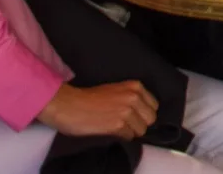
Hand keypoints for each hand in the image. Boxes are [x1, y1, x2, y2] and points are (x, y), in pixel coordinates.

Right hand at [39, 81, 156, 139]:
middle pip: (151, 119)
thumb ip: (131, 97)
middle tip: (125, 124)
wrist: (69, 104)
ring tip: (116, 127)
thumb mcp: (116, 90)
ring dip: (130, 131)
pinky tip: (109, 130)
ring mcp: (127, 112)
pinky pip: (129, 137)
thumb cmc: (88, 98)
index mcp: (135, 86)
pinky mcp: (118, 125)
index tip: (134, 116)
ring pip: (141, 130)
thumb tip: (142, 111)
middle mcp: (134, 97)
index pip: (154, 106)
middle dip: (139, 123)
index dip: (143, 113)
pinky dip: (121, 136)